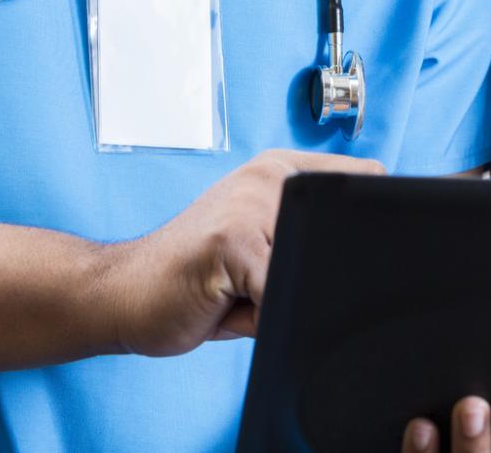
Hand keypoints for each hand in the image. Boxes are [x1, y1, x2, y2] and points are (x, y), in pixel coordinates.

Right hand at [92, 148, 383, 357]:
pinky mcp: (232, 239)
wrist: (123, 293)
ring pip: (310, 272)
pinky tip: (222, 306)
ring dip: (281, 301)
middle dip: (317, 279)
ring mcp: (250, 203)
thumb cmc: (197, 281)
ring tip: (237, 297)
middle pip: (339, 239)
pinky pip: (278, 296)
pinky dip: (260, 318)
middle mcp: (271, 176)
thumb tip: (367, 275)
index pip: (363, 183)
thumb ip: (307, 250)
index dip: (365, 233)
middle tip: (262, 291)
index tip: (351, 260)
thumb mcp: (262, 256)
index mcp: (283, 172)